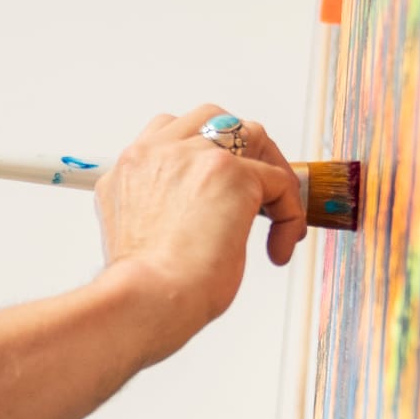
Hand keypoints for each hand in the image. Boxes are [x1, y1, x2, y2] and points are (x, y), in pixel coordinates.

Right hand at [94, 105, 306, 355]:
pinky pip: (279, 181)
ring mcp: (193, 157)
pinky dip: (289, 213)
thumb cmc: (143, 286)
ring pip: (251, 136)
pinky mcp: (231, 173)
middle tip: (257, 193)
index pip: (170, 135)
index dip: (202, 160)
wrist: (146, 299)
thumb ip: (162, 209)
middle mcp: (155, 152)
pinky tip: (281, 246)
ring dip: (269, 170)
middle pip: (211, 120)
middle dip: (241, 152)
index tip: (218, 195)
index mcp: (130, 168)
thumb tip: (202, 219)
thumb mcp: (139, 234)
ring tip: (276, 214)